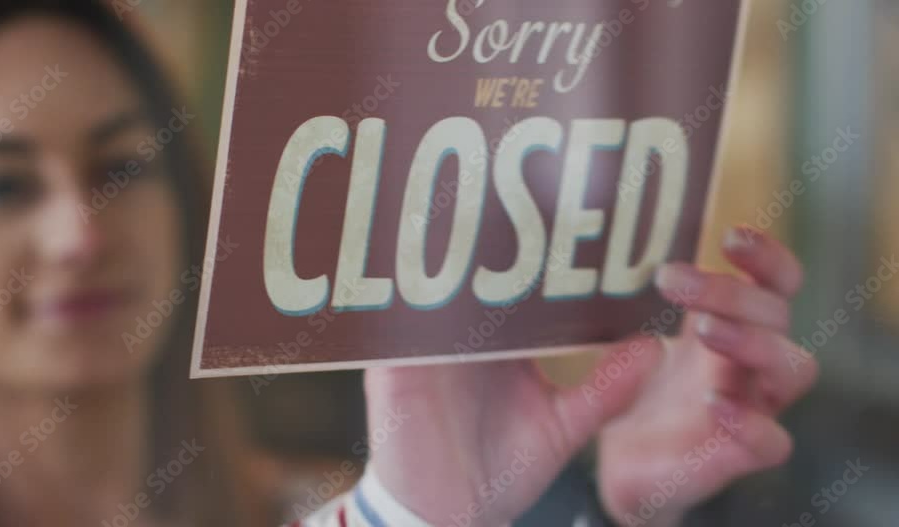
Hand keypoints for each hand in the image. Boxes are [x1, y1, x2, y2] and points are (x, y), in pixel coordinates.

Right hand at [363, 227, 815, 526]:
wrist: (445, 518)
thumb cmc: (498, 474)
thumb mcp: (561, 427)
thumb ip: (604, 390)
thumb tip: (651, 349)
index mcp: (498, 344)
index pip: (519, 280)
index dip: (542, 245)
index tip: (575, 203)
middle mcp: (460, 335)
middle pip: (474, 267)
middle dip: (496, 223)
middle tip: (527, 168)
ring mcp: (424, 346)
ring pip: (434, 278)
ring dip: (451, 236)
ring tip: (479, 187)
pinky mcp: (393, 363)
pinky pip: (401, 314)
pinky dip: (411, 281)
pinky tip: (425, 245)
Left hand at [595, 227, 818, 525]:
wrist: (623, 473)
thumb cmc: (628, 397)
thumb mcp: (612, 344)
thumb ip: (602, 308)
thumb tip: (563, 259)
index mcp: (725, 327)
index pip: (770, 280)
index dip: (764, 256)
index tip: (729, 233)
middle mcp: (747, 362)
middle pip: (776, 312)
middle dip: (731, 289)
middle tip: (672, 278)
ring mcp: (752, 407)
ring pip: (794, 367)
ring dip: (753, 341)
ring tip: (702, 329)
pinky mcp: (739, 455)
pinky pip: (773, 442)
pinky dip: (750, 422)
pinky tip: (713, 403)